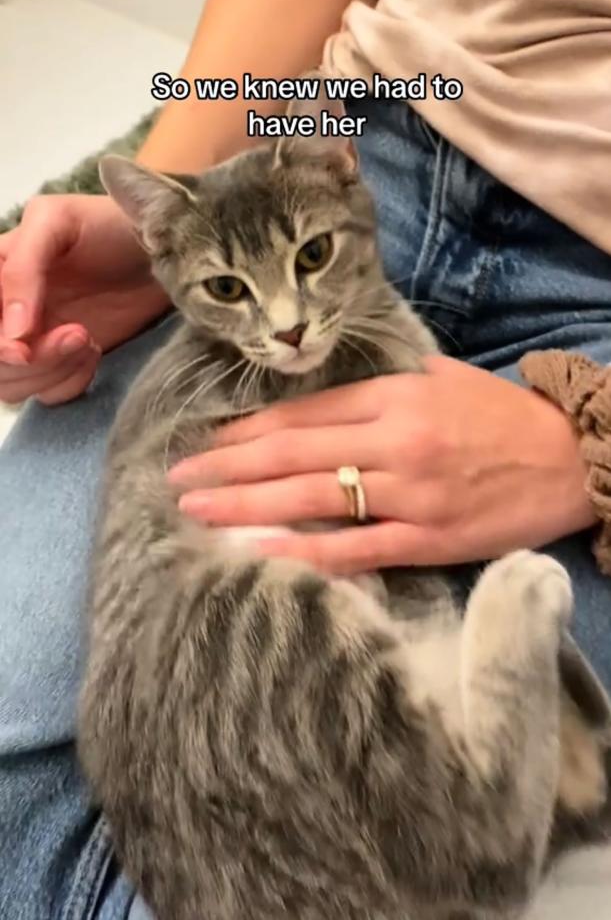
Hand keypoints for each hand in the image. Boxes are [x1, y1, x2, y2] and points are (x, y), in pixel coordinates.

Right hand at [0, 194, 168, 403]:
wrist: (164, 250)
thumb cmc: (108, 224)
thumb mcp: (56, 223)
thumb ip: (22, 269)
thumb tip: (11, 333)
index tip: (22, 348)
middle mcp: (6, 310)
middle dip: (31, 360)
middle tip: (77, 335)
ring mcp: (34, 339)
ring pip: (13, 385)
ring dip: (52, 371)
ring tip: (88, 339)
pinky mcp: (64, 362)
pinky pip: (48, 394)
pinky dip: (71, 382)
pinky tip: (95, 351)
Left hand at [168, 356, 595, 573]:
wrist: (573, 460)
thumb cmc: (504, 416)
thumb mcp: (442, 379)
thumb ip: (381, 387)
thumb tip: (323, 400)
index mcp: (395, 397)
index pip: (303, 414)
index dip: (246, 430)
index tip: (205, 443)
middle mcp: (395, 440)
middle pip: (292, 454)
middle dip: (226, 467)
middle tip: (176, 481)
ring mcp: (410, 492)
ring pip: (312, 498)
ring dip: (246, 505)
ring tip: (197, 512)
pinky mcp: (430, 538)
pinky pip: (355, 548)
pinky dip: (303, 550)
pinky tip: (258, 551)